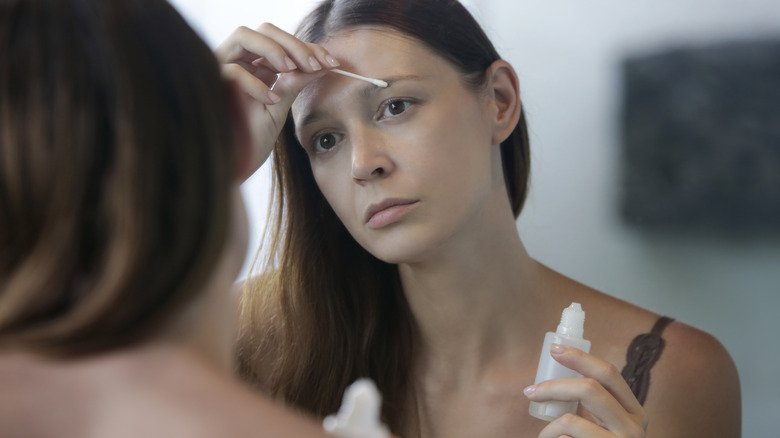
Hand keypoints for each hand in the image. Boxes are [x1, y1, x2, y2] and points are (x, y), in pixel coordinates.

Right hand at [215, 23, 339, 178]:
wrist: (232, 169)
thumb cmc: (251, 141)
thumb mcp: (279, 108)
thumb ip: (295, 83)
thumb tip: (324, 65)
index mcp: (252, 66)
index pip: (279, 41)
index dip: (306, 47)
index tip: (331, 62)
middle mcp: (234, 62)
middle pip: (264, 30)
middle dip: (295, 44)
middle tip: (317, 64)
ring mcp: (218, 70)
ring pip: (243, 35)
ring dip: (274, 49)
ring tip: (292, 70)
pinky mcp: (208, 85)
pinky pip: (232, 72)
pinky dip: (256, 84)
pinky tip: (272, 101)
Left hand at [524, 344, 647, 437]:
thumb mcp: (603, 425)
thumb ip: (590, 404)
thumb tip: (553, 375)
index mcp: (634, 411)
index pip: (609, 374)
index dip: (580, 357)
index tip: (554, 349)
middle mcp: (634, 427)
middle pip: (590, 389)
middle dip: (553, 386)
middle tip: (530, 391)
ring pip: (570, 421)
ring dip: (548, 429)